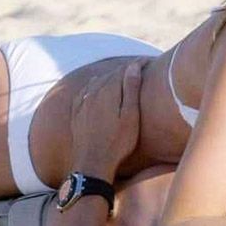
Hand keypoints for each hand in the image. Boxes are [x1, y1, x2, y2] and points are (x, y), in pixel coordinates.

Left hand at [70, 58, 146, 182]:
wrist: (92, 164)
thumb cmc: (117, 143)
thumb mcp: (130, 116)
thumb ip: (130, 90)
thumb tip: (133, 67)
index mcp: (107, 91)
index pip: (124, 70)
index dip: (137, 64)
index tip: (149, 61)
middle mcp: (92, 93)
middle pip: (110, 74)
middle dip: (125, 69)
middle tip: (140, 67)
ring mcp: (82, 103)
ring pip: (97, 81)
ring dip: (110, 77)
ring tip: (122, 77)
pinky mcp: (76, 113)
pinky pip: (84, 92)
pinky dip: (94, 86)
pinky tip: (97, 89)